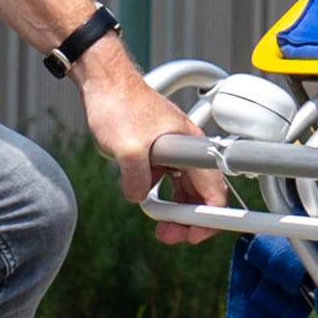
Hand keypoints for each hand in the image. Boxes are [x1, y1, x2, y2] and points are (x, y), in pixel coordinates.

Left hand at [81, 57, 211, 241]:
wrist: (103, 82)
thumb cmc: (119, 103)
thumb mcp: (127, 149)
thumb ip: (137, 180)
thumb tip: (139, 198)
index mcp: (191, 146)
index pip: (213, 191)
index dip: (207, 218)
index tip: (193, 234)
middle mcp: (188, 148)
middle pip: (202, 194)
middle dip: (189, 220)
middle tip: (169, 235)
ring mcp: (175, 150)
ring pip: (186, 189)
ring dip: (175, 210)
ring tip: (160, 225)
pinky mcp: (160, 151)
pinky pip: (169, 180)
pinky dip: (161, 195)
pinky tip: (145, 198)